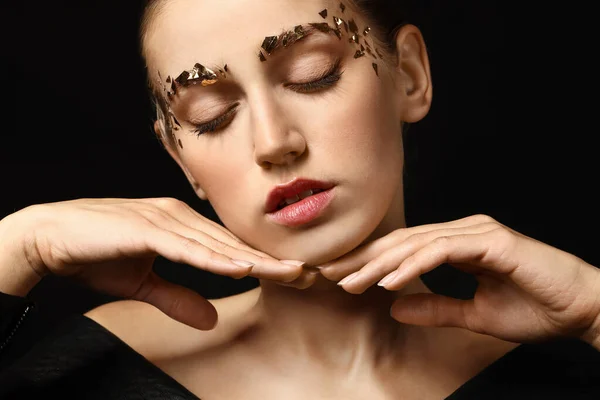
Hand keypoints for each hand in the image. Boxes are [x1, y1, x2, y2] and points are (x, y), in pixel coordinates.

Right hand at [1, 198, 303, 329]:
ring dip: (254, 260)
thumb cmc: (96, 254)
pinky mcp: (145, 227)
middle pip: (233, 243)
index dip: (262, 262)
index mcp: (181, 224)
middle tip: (309, 274)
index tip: (292, 276)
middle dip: (271, 261)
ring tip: (289, 272)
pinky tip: (240, 267)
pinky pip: (187, 246)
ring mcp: (164, 218)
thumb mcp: (144, 283)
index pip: (230, 247)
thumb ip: (178, 297)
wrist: (51, 235)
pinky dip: (214, 258)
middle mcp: (179, 216)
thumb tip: (211, 320)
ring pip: (218, 244)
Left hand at [319, 215, 599, 345]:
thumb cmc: (535, 309)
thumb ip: (435, 308)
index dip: (370, 262)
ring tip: (350, 282)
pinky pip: (442, 251)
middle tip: (328, 274)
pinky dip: (413, 264)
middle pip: (401, 242)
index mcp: (458, 244)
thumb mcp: (473, 315)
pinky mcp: (491, 241)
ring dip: (380, 264)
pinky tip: (388, 281)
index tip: (339, 277)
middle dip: (363, 259)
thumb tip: (394, 306)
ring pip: (416, 244)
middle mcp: (463, 231)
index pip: (403, 250)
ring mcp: (477, 232)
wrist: (582, 309)